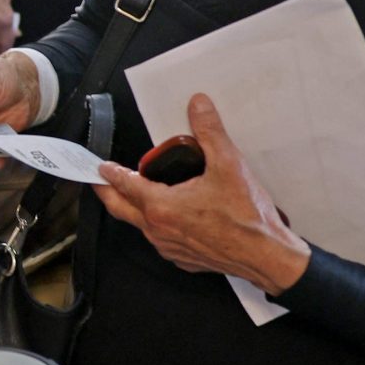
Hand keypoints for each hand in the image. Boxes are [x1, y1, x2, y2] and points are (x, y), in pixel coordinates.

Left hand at [93, 95, 311, 292]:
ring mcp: (169, 247)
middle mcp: (158, 230)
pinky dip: (156, 225)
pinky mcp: (182, 258)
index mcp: (162, 206)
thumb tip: (198, 105)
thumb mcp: (228, 164)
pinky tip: (167, 217)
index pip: (126, 185)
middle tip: (97, 182)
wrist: (266, 256)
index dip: (111, 174)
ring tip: (133, 195)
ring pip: (141, 226)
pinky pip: (161, 240)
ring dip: (133, 209)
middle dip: (106, 193)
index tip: (100, 167)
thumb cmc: (247, 216)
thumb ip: (209, 131)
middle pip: (121, 209)